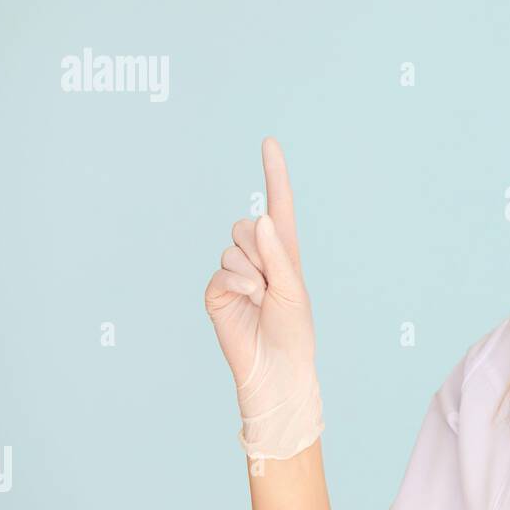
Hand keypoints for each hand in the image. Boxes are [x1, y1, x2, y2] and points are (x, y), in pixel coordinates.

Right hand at [204, 137, 322, 458]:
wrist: (276, 368)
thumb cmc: (293, 330)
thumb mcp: (293, 288)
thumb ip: (277, 253)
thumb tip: (260, 218)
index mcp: (283, 250)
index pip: (278, 204)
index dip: (273, 173)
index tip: (269, 142)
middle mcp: (257, 257)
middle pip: (247, 224)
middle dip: (261, 250)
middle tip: (273, 282)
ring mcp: (234, 273)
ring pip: (233, 246)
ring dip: (252, 271)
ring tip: (263, 297)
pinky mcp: (216, 290)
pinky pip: (222, 270)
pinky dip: (237, 283)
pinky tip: (249, 300)